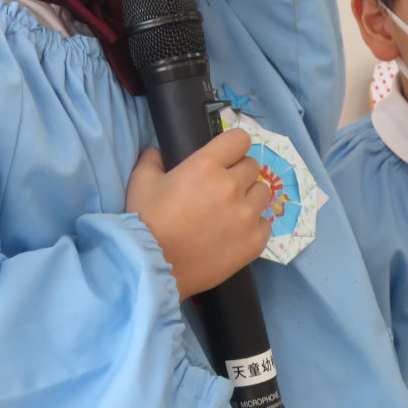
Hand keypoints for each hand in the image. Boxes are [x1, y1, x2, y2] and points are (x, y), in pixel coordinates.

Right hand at [126, 128, 271, 302]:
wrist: (152, 268)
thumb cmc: (145, 221)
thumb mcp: (141, 180)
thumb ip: (154, 158)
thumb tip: (162, 152)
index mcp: (205, 166)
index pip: (240, 139)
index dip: (233, 146)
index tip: (227, 156)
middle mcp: (231, 186)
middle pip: (252, 166)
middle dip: (237, 172)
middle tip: (221, 189)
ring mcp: (246, 216)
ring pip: (262, 192)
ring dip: (249, 197)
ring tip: (230, 211)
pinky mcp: (254, 242)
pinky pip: (266, 223)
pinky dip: (253, 225)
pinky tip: (235, 232)